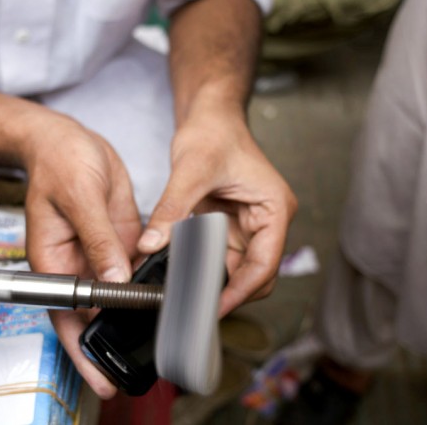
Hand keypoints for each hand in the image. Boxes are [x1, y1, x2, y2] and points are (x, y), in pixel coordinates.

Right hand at [22, 111, 141, 398]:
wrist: (70, 140)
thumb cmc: (58, 162)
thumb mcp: (79, 197)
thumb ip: (98, 239)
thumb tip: (115, 278)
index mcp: (54, 260)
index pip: (66, 315)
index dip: (81, 350)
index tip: (100, 377)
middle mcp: (77, 264)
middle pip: (94, 313)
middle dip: (113, 340)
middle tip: (138, 368)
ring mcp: (100, 254)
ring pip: (118, 295)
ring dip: (135, 314)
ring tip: (161, 336)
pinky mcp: (119, 241)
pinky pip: (135, 269)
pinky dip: (148, 283)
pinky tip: (167, 295)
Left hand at [138, 101, 296, 316]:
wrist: (210, 118)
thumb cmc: (214, 134)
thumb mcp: (190, 171)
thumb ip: (171, 210)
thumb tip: (152, 244)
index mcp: (274, 209)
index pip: (264, 264)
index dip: (240, 292)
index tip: (213, 307)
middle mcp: (267, 222)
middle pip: (255, 275)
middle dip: (228, 292)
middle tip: (195, 307)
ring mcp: (249, 226)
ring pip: (236, 270)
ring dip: (214, 282)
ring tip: (186, 293)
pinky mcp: (230, 226)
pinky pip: (219, 257)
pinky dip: (203, 267)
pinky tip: (184, 273)